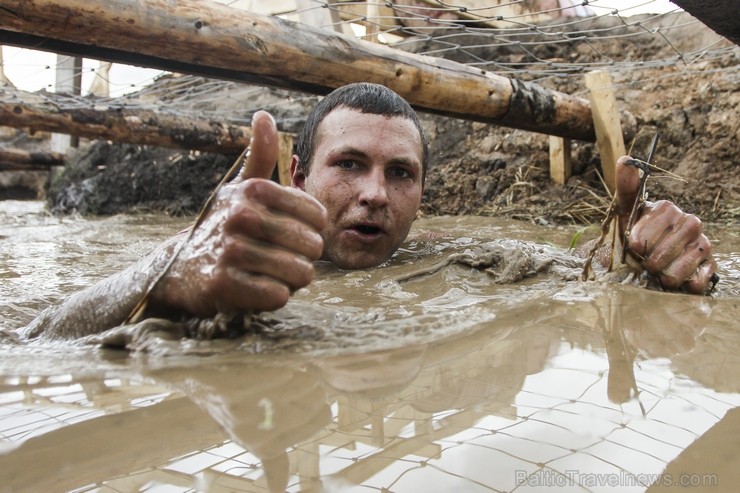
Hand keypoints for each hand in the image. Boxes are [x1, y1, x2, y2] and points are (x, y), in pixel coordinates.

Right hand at [151, 111, 327, 315]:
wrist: (181, 268)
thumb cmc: (223, 226)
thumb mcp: (240, 188)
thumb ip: (259, 155)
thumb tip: (264, 115)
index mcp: (252, 190)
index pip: (318, 215)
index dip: (311, 231)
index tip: (290, 234)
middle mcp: (240, 216)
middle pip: (312, 245)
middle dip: (304, 258)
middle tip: (281, 259)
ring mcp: (230, 251)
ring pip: (300, 272)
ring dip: (292, 280)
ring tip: (271, 274)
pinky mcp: (223, 285)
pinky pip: (278, 296)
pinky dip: (275, 297)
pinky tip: (258, 288)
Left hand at [615, 155, 716, 293]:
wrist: (653, 260)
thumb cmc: (637, 234)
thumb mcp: (626, 212)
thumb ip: (626, 188)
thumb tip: (626, 160)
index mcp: (668, 208)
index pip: (642, 236)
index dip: (634, 245)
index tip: (632, 245)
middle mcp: (691, 222)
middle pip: (658, 257)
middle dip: (646, 263)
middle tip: (646, 259)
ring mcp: (703, 243)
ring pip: (673, 272)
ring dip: (661, 276)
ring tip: (659, 269)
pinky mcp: (711, 265)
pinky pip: (694, 282)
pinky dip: (681, 285)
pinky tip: (678, 278)